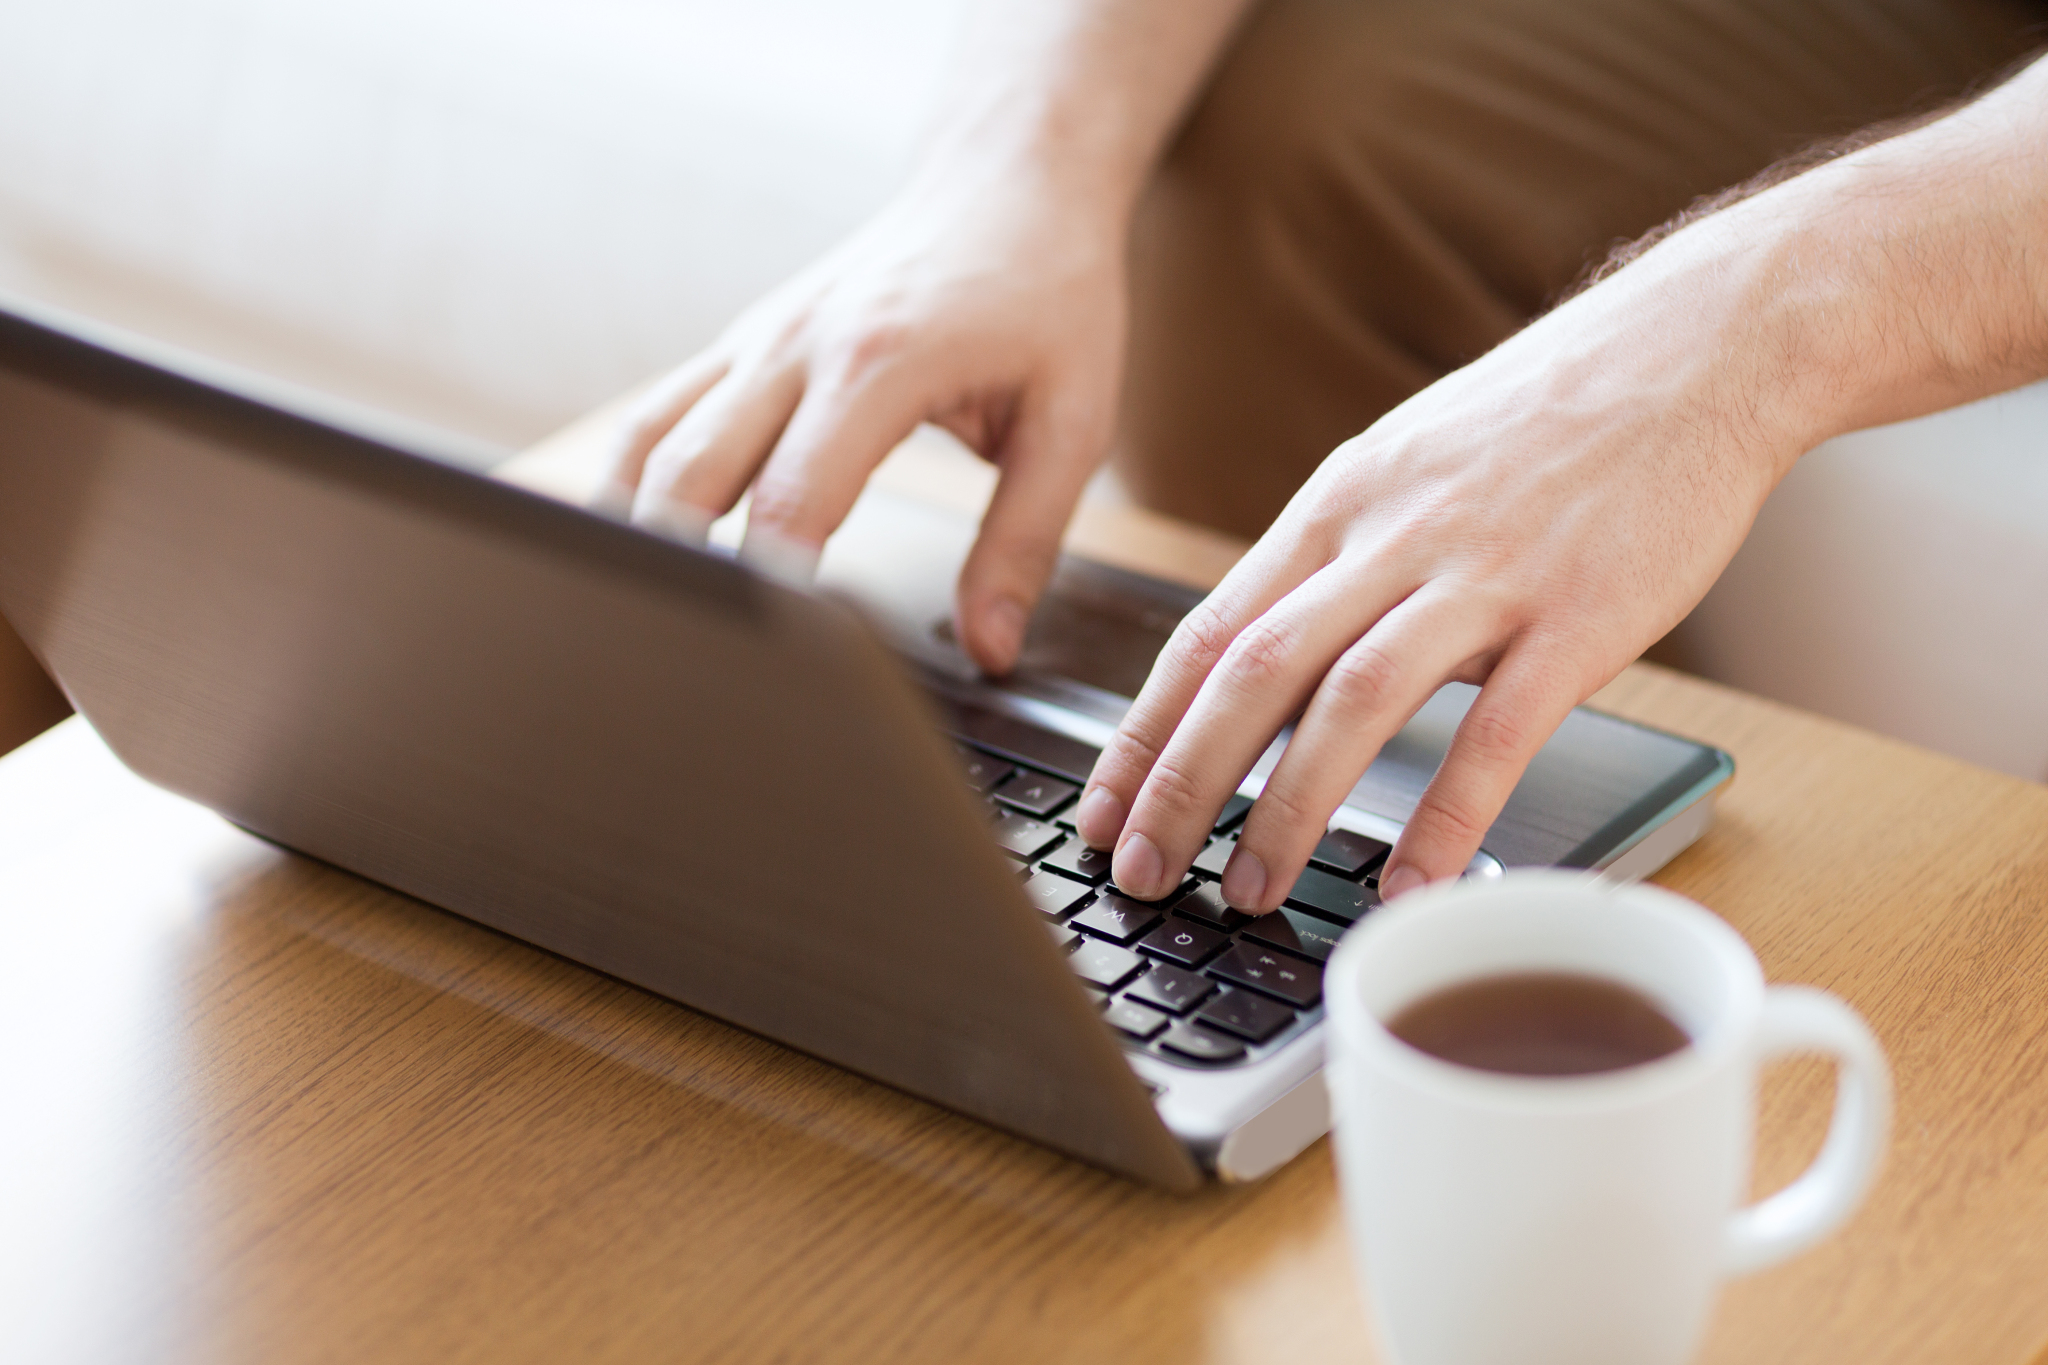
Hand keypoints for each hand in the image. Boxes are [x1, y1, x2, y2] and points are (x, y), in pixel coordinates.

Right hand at [603, 176, 1126, 671]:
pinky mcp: (745, 339)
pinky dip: (636, 477)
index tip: (766, 657)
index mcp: (879, 362)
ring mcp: (760, 336)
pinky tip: (632, 538)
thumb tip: (990, 645)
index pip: (793, 498)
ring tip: (633, 610)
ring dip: (631, 524)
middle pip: (691, 472)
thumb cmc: (1046, 293)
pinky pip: (661, 411)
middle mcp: (799, 343)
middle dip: (676, 568)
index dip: (771, 585)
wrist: (1008, 183)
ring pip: (650, 437)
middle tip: (684, 655)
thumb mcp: (1071, 420)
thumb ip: (1024, 539)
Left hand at [1073, 231, 1809, 908]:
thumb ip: (1338, 561)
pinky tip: (1409, 885)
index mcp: (1337, 505)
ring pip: (1352, 703)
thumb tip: (1271, 659)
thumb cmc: (1546, 419)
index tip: (1103, 810)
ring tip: (1251, 893)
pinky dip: (1444, 816)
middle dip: (1183, 784)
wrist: (1696, 347)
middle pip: (1253, 672)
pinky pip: (1497, 733)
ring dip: (1288, 808)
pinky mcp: (1578, 616)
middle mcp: (1389, 538)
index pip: (1207, 633)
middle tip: (1143, 871)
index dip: (1144, 731)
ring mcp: (1482, 576)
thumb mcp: (1405, 466)